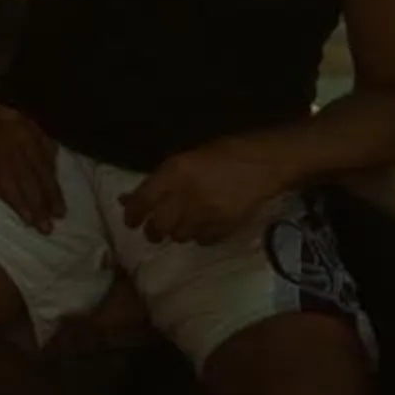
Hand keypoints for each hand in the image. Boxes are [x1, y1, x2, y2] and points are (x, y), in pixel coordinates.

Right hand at [0, 97, 64, 233]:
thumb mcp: (23, 121)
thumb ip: (40, 141)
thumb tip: (55, 166)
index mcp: (26, 134)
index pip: (43, 168)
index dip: (52, 192)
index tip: (60, 213)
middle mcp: (11, 142)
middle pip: (28, 179)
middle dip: (40, 205)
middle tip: (47, 228)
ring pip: (9, 182)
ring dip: (21, 204)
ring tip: (31, 223)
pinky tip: (2, 208)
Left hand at [120, 140, 287, 246]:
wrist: (265, 164)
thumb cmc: (224, 152)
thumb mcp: (186, 158)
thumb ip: (160, 179)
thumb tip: (130, 197)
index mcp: (175, 171)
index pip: (142, 200)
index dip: (132, 214)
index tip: (129, 220)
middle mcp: (186, 195)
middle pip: (158, 226)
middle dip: (152, 231)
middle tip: (153, 230)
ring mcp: (206, 214)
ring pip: (179, 236)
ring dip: (176, 233)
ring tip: (181, 224)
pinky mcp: (224, 228)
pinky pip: (202, 241)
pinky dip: (198, 236)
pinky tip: (202, 226)